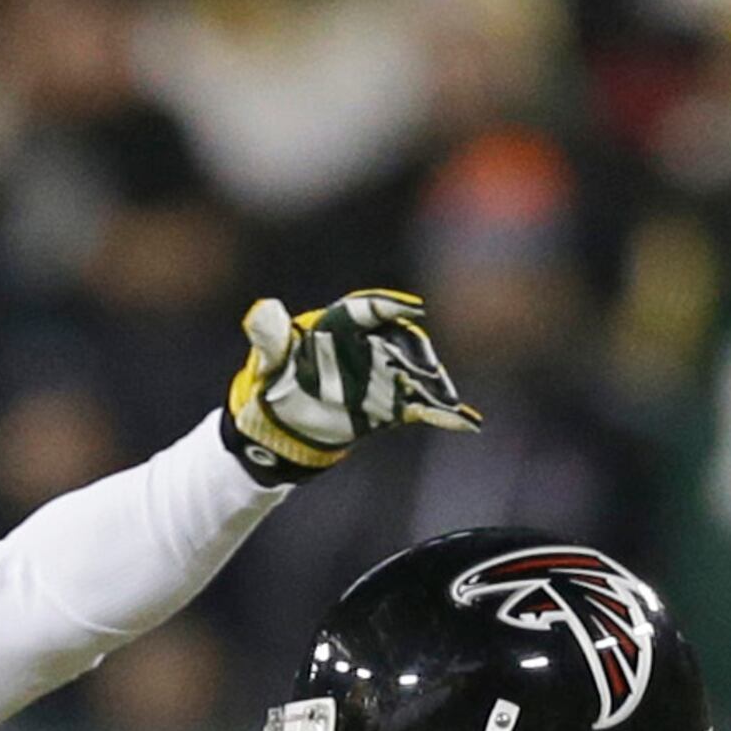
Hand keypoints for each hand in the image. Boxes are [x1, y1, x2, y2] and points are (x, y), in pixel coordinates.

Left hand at [223, 291, 477, 483]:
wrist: (278, 423)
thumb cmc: (274, 380)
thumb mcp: (269, 359)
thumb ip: (270, 337)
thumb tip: (262, 312)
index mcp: (339, 325)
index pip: (368, 310)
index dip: (391, 307)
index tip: (414, 309)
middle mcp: (368, 346)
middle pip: (400, 344)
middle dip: (417, 356)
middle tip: (428, 371)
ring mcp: (381, 376)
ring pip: (415, 376)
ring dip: (434, 387)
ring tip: (449, 400)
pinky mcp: (389, 407)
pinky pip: (420, 408)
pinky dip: (443, 415)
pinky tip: (468, 422)